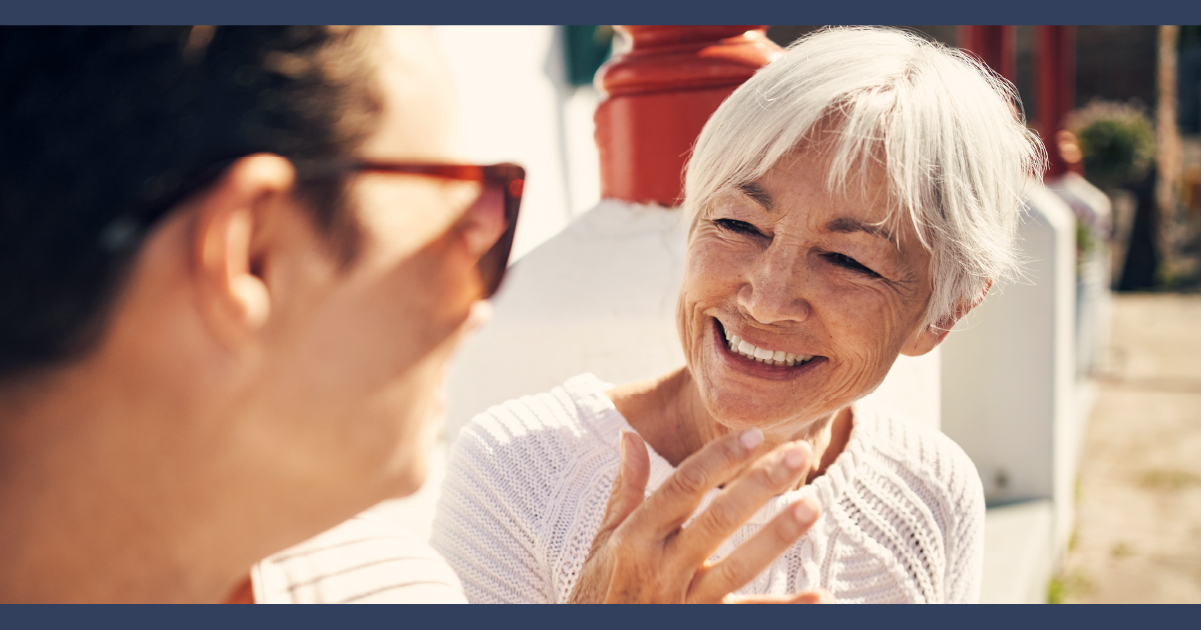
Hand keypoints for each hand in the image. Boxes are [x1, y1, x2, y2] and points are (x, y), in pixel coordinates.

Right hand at [569, 428, 826, 603]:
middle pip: (717, 519)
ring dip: (777, 536)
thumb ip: (625, 491)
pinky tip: (820, 593)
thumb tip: (629, 436)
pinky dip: (785, 608)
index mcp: (635, 537)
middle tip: (800, 454)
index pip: (683, 487)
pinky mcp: (699, 628)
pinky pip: (748, 617)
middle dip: (759, 484)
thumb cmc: (600, 589)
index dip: (720, 458)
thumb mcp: (604, 540)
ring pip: (737, 567)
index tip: (755, 434)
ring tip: (812, 506)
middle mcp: (659, 567)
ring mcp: (682, 603)